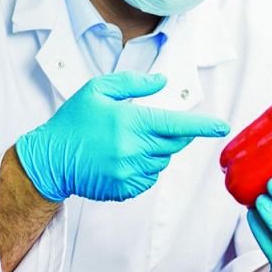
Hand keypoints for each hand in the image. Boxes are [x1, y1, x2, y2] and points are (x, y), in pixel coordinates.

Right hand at [15, 72, 229, 201]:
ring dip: (155, 150)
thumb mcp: (98, 90)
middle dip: (172, 133)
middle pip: (174, 143)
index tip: (222, 126)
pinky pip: (150, 177)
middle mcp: (134, 150)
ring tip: (126, 142)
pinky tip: (122, 158)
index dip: (203, 126)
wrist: (49, 160)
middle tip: (147, 125)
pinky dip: (145, 166)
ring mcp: (130, 173)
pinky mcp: (125, 189)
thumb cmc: (73, 121)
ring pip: (163, 160)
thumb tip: (162, 83)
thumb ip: (133, 83)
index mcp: (131, 122)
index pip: (177, 125)